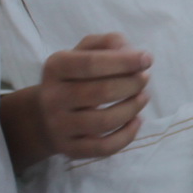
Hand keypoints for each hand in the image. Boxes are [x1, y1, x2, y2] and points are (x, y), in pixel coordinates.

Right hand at [34, 34, 152, 160]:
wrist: (45, 115)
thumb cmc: (76, 76)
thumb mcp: (85, 51)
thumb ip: (109, 43)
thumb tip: (135, 54)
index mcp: (56, 67)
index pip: (90, 63)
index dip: (123, 61)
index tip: (147, 59)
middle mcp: (52, 97)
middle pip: (101, 92)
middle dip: (132, 84)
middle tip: (145, 78)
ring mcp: (59, 126)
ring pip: (105, 121)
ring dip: (133, 108)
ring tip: (143, 96)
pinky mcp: (70, 149)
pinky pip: (104, 147)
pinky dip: (127, 135)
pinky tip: (136, 120)